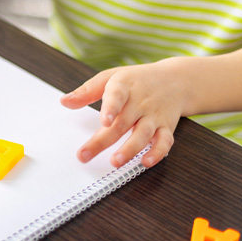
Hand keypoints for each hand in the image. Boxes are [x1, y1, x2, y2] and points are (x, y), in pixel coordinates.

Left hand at [60, 58, 190, 167]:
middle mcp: (140, 103)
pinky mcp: (166, 128)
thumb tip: (64, 102)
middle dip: (102, 141)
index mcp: (124, 87)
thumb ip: (87, 91)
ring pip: (143, 134)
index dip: (111, 108)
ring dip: (130, 149)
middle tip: (84, 155)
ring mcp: (153, 116)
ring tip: (115, 161)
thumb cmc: (137, 80)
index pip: (117, 96)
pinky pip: (164, 142)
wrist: (176, 80)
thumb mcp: (111, 78)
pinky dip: (157, 153)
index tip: (103, 120)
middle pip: (122, 123)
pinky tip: (145, 162)